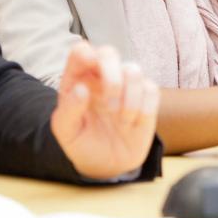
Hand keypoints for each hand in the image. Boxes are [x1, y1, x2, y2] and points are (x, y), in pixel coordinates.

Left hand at [51, 42, 158, 179]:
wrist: (107, 165)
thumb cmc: (83, 143)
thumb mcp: (66, 133)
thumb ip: (68, 111)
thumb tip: (81, 89)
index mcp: (79, 79)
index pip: (81, 52)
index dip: (85, 54)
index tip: (89, 64)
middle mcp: (102, 77)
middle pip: (109, 53)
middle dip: (111, 73)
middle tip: (109, 101)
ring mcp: (125, 86)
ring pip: (133, 70)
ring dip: (128, 97)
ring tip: (121, 119)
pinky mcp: (146, 98)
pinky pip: (151, 89)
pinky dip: (143, 108)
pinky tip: (133, 123)